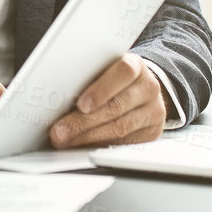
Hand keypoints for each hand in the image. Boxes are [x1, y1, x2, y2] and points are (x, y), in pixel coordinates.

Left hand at [47, 53, 166, 148]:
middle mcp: (148, 87)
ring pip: (120, 128)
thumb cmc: (114, 79)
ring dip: (87, 137)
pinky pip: (124, 143)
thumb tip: (57, 97)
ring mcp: (154, 111)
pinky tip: (82, 145)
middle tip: (60, 131)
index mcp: (136, 65)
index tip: (81, 105)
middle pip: (117, 106)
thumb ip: (89, 77)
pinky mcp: (152, 132)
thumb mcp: (105, 70)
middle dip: (83, 122)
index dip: (101, 90)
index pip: (123, 72)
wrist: (142, 89)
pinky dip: (99, 145)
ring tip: (65, 140)